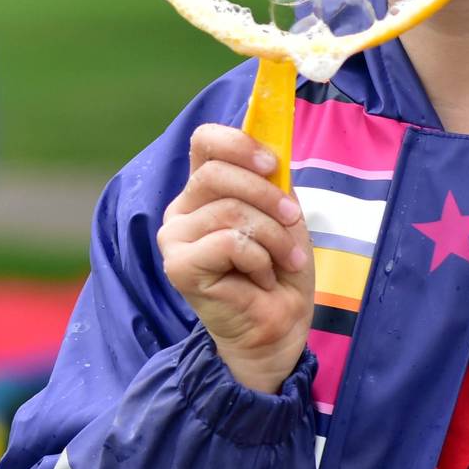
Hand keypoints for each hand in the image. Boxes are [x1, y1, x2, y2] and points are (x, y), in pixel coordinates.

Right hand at [158, 124, 313, 393]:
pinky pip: (228, 243)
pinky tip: (262, 279)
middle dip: (267, 195)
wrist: (278, 327)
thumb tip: (274, 140)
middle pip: (216, 172)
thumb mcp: (282, 215)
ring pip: (228, 210)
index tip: (271, 162)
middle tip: (293, 220)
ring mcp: (174, 239)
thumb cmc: (280, 272)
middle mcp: (181, 210)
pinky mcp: (179, 267)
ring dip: (272, 236)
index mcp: (203, 191)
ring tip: (287, 259)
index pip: (204, 142)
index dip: (237, 142)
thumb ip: (271, 180)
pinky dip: (259, 260)